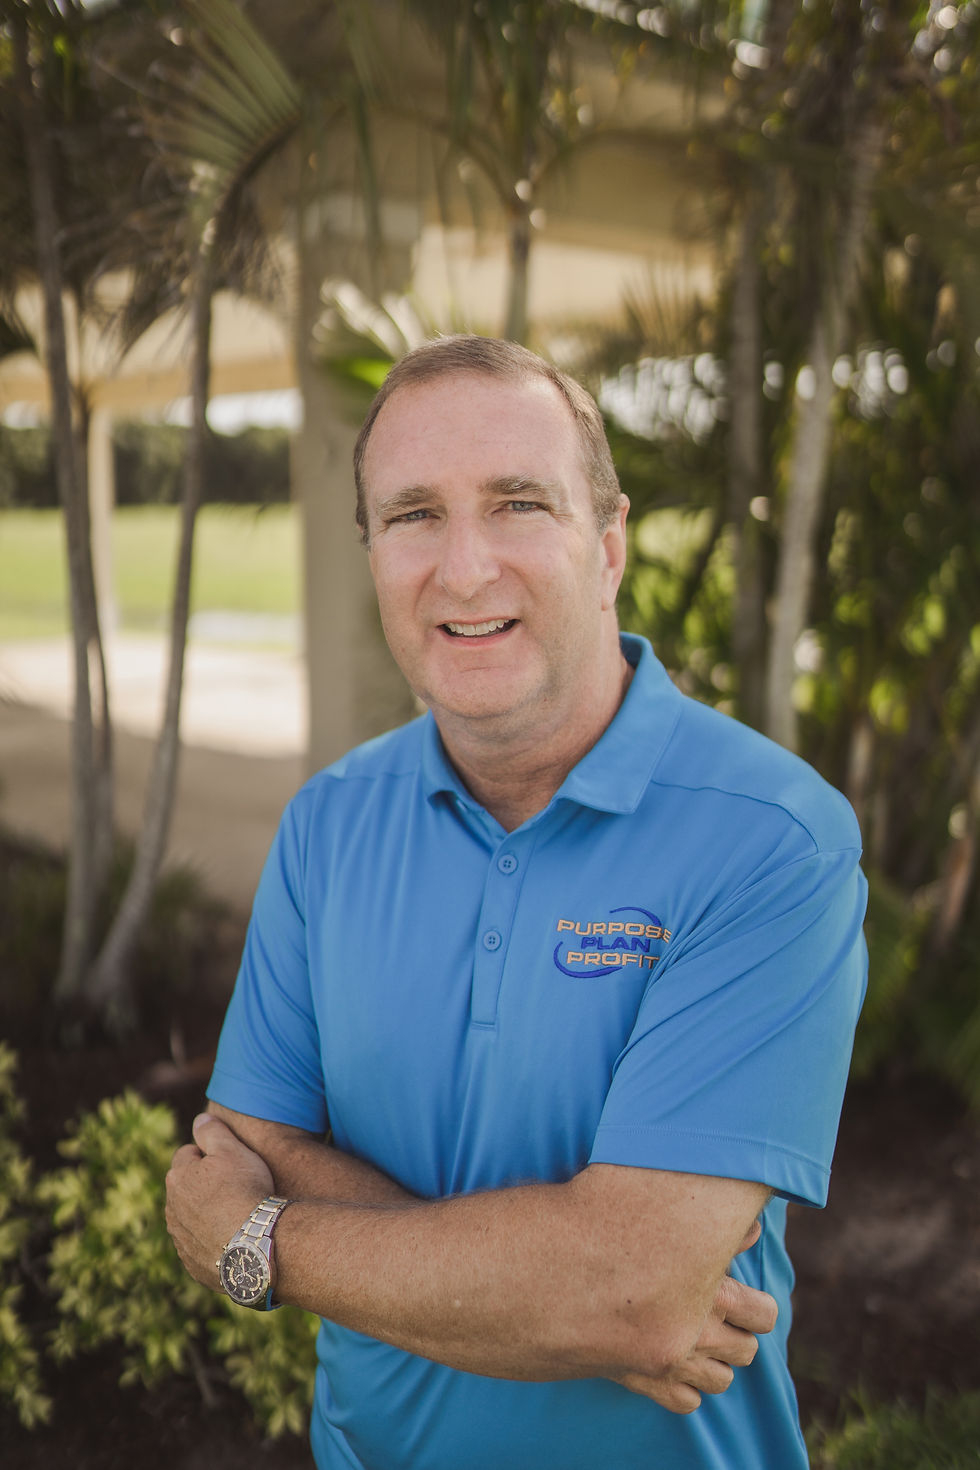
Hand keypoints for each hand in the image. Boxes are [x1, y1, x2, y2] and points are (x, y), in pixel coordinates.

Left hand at [165, 1113, 274, 1290]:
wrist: (255, 1244)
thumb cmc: (246, 1190)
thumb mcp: (233, 1149)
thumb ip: (212, 1131)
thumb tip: (199, 1120)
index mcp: (177, 1178)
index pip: (187, 1155)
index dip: (211, 1155)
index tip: (232, 1163)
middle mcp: (172, 1210)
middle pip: (187, 1188)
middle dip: (205, 1185)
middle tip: (236, 1187)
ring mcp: (181, 1240)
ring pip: (191, 1219)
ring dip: (207, 1214)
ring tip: (238, 1214)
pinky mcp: (193, 1265)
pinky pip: (200, 1247)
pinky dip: (213, 1240)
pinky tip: (236, 1238)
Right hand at [615, 1219, 777, 1413]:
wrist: (555, 1273)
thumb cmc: (614, 1233)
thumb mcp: (671, 1221)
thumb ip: (720, 1229)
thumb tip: (754, 1229)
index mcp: (714, 1294)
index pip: (765, 1315)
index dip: (758, 1307)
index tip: (746, 1298)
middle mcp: (698, 1334)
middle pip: (747, 1352)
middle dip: (737, 1334)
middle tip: (716, 1315)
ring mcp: (672, 1364)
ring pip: (721, 1381)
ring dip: (713, 1361)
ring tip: (695, 1337)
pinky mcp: (647, 1383)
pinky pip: (688, 1401)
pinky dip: (685, 1385)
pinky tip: (671, 1359)